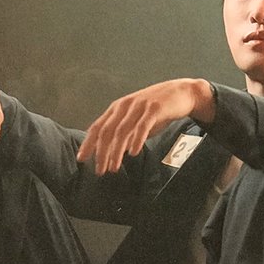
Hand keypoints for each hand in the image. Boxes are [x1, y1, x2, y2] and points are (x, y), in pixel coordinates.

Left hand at [77, 78, 213, 174]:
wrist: (182, 93)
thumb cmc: (157, 110)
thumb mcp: (136, 122)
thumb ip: (124, 135)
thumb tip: (112, 154)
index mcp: (117, 109)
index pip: (97, 127)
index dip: (88, 143)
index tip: (81, 159)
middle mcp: (125, 106)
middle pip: (107, 131)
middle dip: (101, 152)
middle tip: (99, 170)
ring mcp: (139, 106)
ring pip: (122, 130)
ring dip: (116, 151)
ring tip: (114, 167)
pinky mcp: (154, 108)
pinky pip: (143, 125)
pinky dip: (137, 139)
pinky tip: (134, 153)